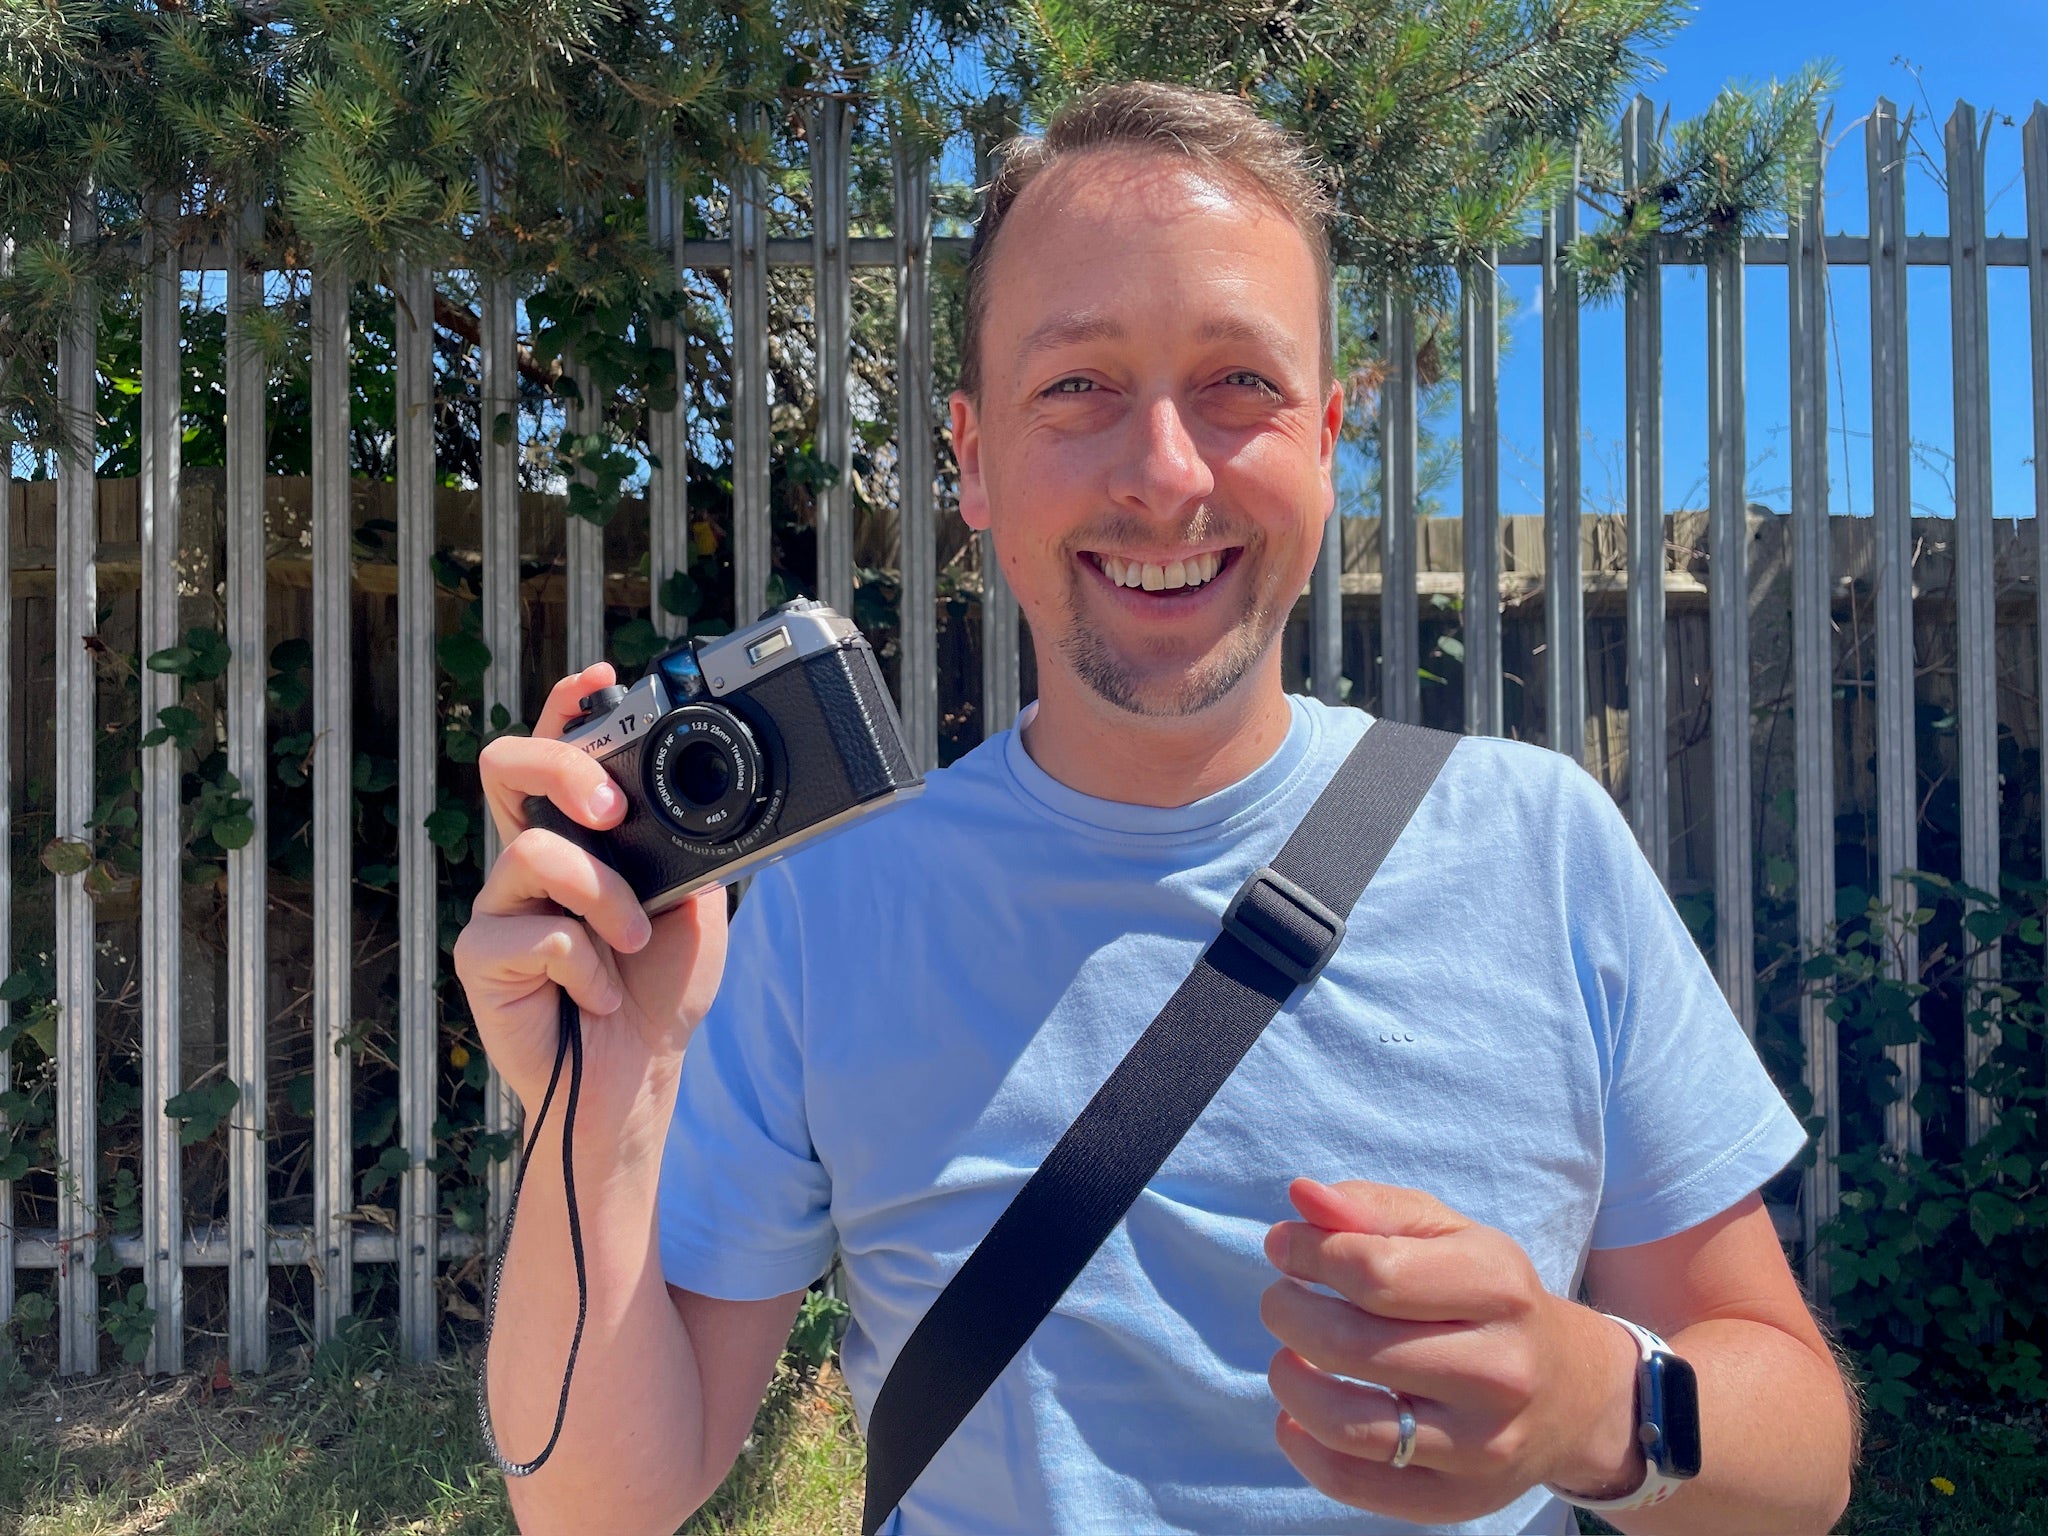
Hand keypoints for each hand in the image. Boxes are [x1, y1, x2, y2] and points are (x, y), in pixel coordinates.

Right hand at [452, 663, 727, 1172]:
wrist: (639, 1079)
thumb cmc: (659, 990)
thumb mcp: (695, 905)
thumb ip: (686, 848)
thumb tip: (704, 799)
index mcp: (577, 838)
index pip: (557, 751)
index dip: (567, 705)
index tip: (606, 677)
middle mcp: (528, 861)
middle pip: (506, 767)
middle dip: (563, 767)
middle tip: (614, 810)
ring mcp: (498, 907)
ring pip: (537, 855)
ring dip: (605, 899)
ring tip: (634, 942)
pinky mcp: (482, 959)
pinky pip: (540, 935)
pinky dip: (589, 966)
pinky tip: (601, 997)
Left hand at [1260, 1178, 1640, 1524]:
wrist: (1575, 1393)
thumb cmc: (1488, 1298)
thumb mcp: (1448, 1234)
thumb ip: (1372, 1208)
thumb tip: (1301, 1196)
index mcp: (1499, 1287)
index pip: (1372, 1271)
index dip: (1306, 1253)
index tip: (1283, 1246)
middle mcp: (1500, 1371)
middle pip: (1350, 1345)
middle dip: (1288, 1313)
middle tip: (1282, 1300)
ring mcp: (1482, 1445)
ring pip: (1346, 1423)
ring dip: (1290, 1383)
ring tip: (1290, 1357)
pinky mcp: (1460, 1499)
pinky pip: (1355, 1484)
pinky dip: (1305, 1449)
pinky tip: (1298, 1419)